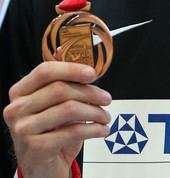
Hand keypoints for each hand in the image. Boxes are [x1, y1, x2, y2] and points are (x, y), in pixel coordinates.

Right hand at [3, 61, 111, 177]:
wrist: (42, 167)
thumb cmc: (50, 131)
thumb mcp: (54, 103)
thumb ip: (59, 78)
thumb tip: (64, 49)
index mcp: (20, 91)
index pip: (45, 70)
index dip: (71, 69)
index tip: (92, 73)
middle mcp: (16, 109)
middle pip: (60, 89)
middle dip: (90, 92)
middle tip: (106, 98)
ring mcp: (23, 129)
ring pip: (69, 110)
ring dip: (95, 112)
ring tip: (105, 116)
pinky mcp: (35, 148)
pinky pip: (72, 132)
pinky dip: (93, 130)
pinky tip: (101, 130)